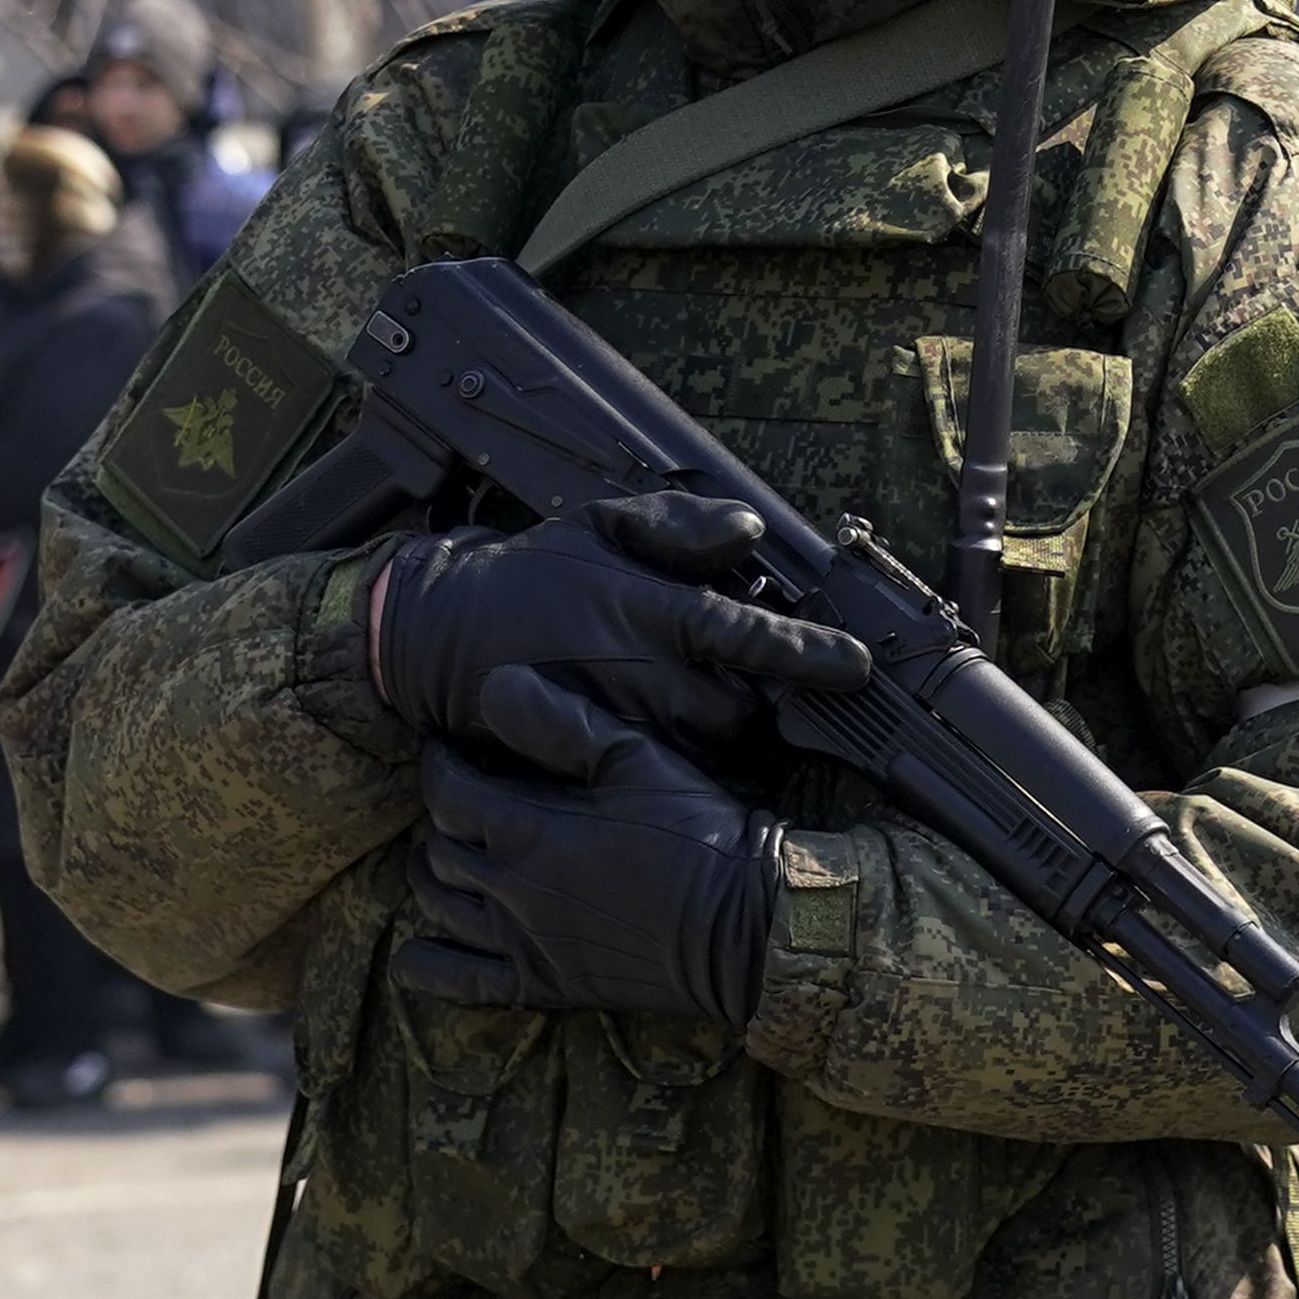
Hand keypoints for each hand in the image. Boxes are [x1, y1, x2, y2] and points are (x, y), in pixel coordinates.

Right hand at [365, 492, 869, 760]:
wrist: (439, 637)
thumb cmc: (532, 574)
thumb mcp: (597, 524)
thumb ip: (677, 526)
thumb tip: (749, 530)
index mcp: (649, 609)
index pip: (747, 634)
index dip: (809, 652)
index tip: (859, 666)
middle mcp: (639, 672)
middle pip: (744, 711)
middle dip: (762, 702)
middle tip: (753, 681)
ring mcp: (617, 725)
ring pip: (709, 749)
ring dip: (724, 733)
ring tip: (702, 703)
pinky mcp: (594, 762)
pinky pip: (665, 775)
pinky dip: (681, 757)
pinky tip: (668, 732)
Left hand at [400, 671, 782, 1045]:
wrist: (742, 925)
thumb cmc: (696, 833)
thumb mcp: (635, 759)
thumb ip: (560, 723)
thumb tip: (493, 681)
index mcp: (530, 829)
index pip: (448, 791)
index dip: (438, 764)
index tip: (445, 750)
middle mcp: (513, 890)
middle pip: (439, 849)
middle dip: (436, 819)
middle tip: (453, 801)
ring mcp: (526, 943)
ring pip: (441, 908)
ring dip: (427, 878)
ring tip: (438, 856)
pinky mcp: (545, 985)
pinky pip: (463, 983)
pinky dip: (429, 968)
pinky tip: (415, 954)